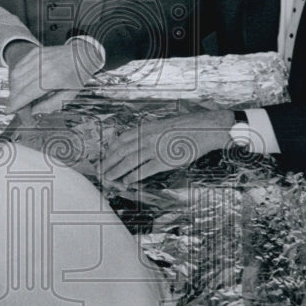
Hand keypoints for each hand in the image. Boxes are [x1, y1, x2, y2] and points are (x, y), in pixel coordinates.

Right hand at [6, 38, 104, 117]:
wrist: (83, 55)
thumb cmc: (77, 76)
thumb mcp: (69, 95)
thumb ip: (50, 105)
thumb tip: (33, 112)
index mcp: (54, 78)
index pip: (28, 92)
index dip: (17, 103)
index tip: (9, 110)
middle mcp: (44, 66)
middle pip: (19, 84)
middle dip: (14, 97)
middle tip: (15, 106)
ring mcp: (39, 57)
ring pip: (16, 74)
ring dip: (13, 88)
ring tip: (18, 96)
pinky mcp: (35, 52)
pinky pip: (19, 65)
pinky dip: (16, 76)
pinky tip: (20, 84)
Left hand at [102, 110, 234, 184]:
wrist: (205, 128)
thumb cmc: (188, 127)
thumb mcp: (164, 124)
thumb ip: (150, 133)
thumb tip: (138, 141)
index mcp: (146, 128)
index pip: (121, 139)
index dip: (110, 149)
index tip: (104, 157)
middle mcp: (147, 137)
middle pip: (121, 151)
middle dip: (108, 162)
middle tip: (100, 171)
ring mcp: (155, 149)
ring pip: (129, 161)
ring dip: (116, 170)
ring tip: (108, 177)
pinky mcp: (164, 160)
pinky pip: (144, 170)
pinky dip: (133, 176)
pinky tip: (127, 181)